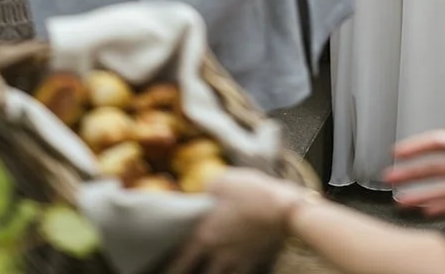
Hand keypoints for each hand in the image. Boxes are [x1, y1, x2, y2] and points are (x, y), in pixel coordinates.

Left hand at [168, 171, 303, 273]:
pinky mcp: (254, 261)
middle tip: (184, 272)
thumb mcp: (222, 181)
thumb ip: (205, 191)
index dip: (169, 270)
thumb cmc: (251, 191)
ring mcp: (236, 261)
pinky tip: (236, 269)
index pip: (179, 262)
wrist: (284, 209)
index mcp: (203, 236)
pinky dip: (236, 272)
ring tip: (212, 270)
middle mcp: (216, 254)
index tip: (160, 272)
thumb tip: (199, 195)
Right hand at [384, 129, 444, 217]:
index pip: (440, 143)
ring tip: (401, 200)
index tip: (396, 152)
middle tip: (389, 177)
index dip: (417, 146)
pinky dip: (440, 206)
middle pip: (436, 167)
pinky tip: (427, 210)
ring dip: (421, 194)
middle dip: (411, 172)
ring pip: (443, 188)